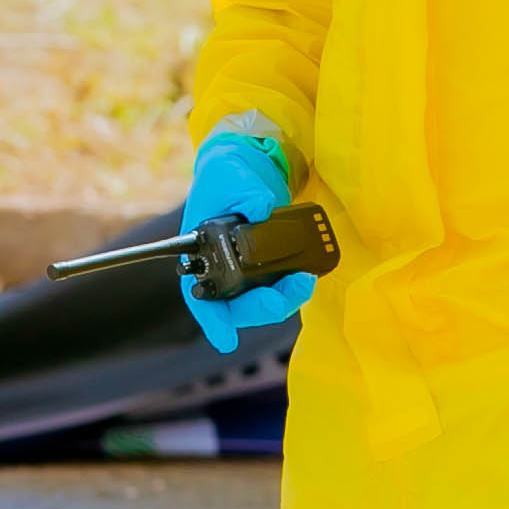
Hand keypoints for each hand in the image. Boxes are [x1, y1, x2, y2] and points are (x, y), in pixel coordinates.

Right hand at [178, 126, 314, 351]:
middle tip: (296, 284)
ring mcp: (248, 271)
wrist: (251, 167)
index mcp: (200, 254)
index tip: (226, 341)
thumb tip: (263, 211)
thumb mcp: (233, 178)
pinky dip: (296, 285)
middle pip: (240, 307)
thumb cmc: (229, 176)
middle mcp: (223, 269)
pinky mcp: (273, 265)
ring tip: (306, 276)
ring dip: (288, 297)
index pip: (199, 297)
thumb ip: (246, 194)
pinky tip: (309, 272)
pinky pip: (283, 286)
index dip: (213, 321)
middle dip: (268, 306)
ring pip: (266, 301)